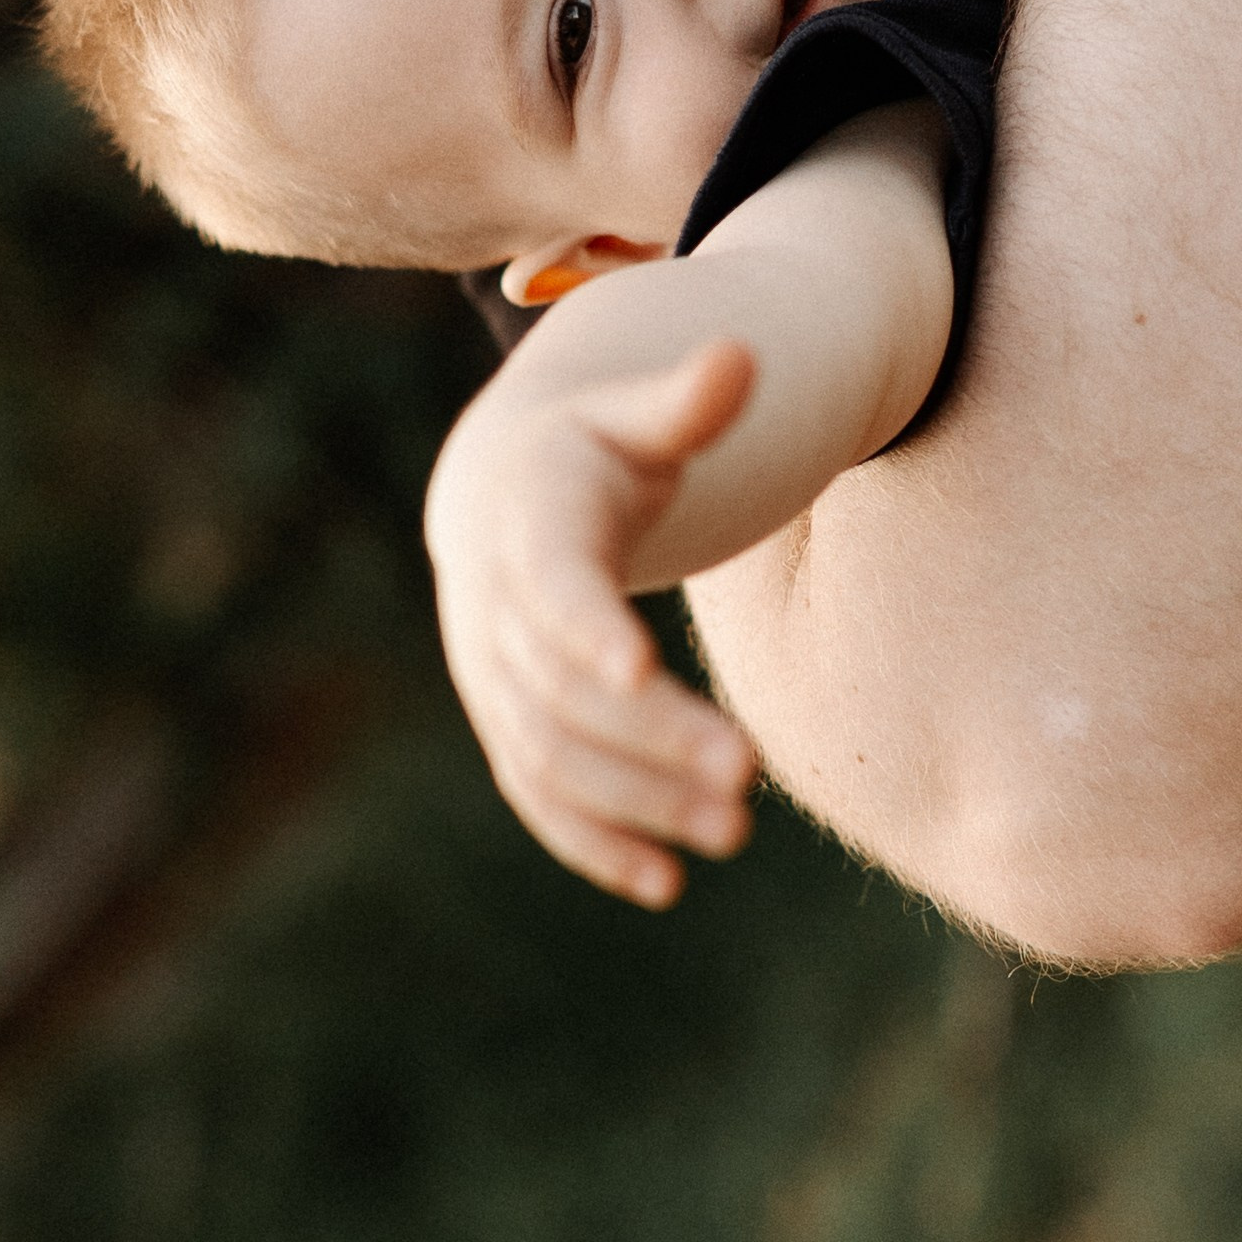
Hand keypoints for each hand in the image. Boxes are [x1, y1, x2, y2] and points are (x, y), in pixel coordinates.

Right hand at [425, 339, 759, 906]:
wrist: (505, 493)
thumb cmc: (596, 446)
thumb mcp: (638, 416)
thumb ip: (690, 403)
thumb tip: (743, 358)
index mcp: (526, 522)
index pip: (550, 583)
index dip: (587, 627)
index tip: (639, 671)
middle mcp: (494, 611)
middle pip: (562, 688)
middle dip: (651, 738)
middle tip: (748, 777)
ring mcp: (493, 679)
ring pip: (553, 755)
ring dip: (638, 801)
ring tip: (735, 832)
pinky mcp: (510, 730)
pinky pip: (540, 795)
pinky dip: (595, 841)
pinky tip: (664, 883)